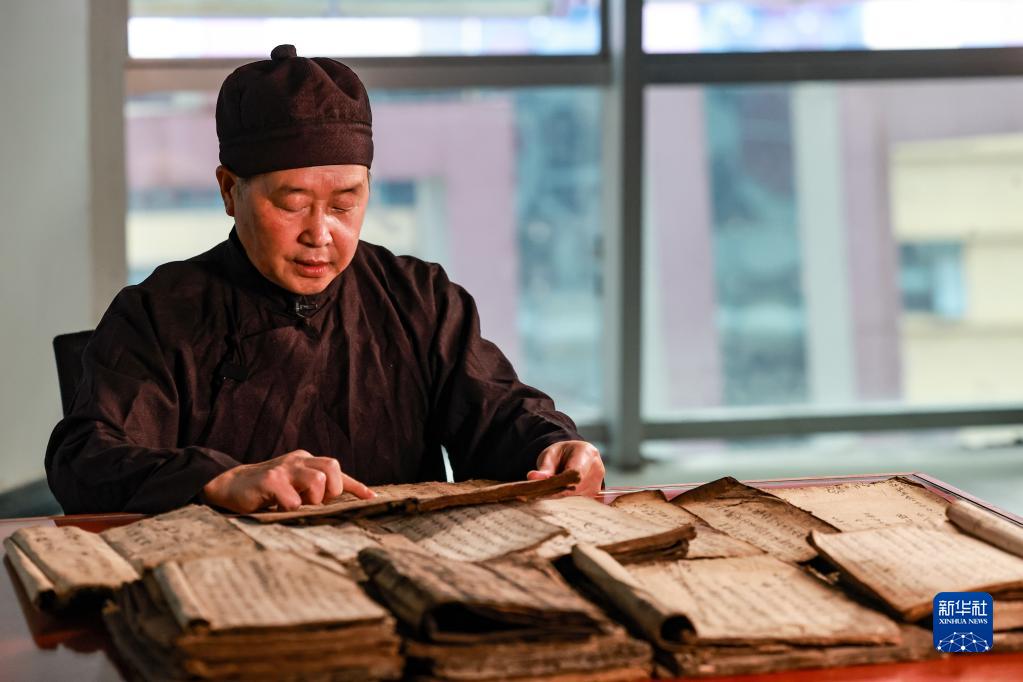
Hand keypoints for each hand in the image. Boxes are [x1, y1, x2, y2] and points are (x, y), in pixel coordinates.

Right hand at [201, 450, 373, 512]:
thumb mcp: (295, 487)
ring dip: (313, 499)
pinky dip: (291, 508)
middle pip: (332, 467)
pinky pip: (293, 498)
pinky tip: (280, 509)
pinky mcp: (269, 479)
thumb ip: (315, 491)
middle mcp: (298, 461)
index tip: (371, 498)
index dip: (355, 486)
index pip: (337, 470)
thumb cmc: (267, 490)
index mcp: (307, 461)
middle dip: (332, 490)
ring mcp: (284, 468)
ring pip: (318, 479)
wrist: (230, 485)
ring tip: (297, 505)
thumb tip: (342, 504)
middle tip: (316, 502)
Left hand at [527, 440, 604, 496]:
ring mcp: (597, 484)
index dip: (561, 482)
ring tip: (545, 494)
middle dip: (556, 493)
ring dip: (560, 499)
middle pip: (575, 488)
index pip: (576, 472)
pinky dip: (565, 503)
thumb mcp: (550, 455)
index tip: (545, 488)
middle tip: (536, 495)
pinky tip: (554, 499)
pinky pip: (578, 503)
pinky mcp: (594, 496)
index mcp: (587, 453)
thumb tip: (533, 477)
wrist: (572, 456)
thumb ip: (544, 468)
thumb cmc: (561, 454)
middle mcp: (597, 469)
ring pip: (575, 498)